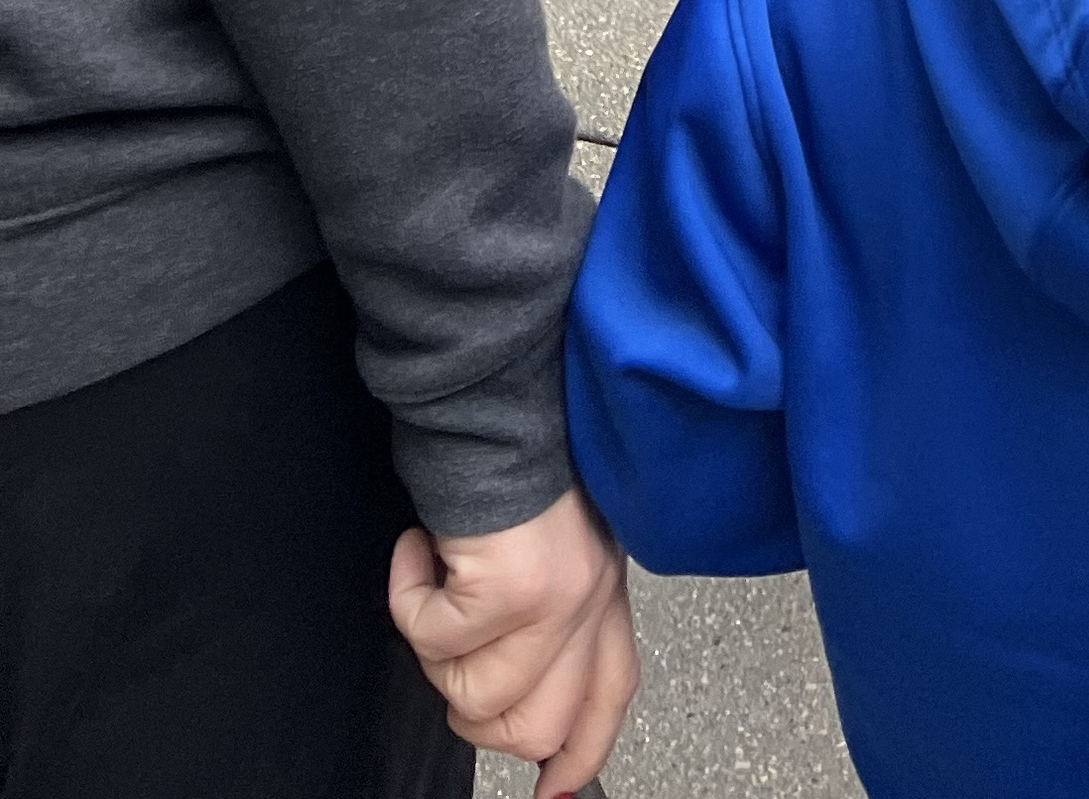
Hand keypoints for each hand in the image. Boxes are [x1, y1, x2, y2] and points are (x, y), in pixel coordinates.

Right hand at [389, 486, 638, 797]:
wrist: (494, 399)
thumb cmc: (508, 467)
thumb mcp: (548, 548)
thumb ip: (545, 620)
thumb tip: (509, 701)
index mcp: (602, 593)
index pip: (609, 698)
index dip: (578, 754)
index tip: (551, 791)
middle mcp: (592, 599)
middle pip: (535, 728)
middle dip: (471, 711)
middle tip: (448, 649)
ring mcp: (558, 598)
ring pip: (477, 697)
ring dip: (433, 655)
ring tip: (436, 591)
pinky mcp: (513, 586)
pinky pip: (436, 640)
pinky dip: (407, 600)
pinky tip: (418, 555)